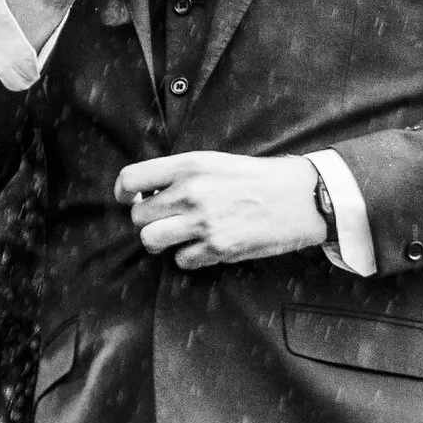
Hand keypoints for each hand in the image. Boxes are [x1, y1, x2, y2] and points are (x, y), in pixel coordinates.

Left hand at [116, 153, 327, 270]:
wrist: (299, 197)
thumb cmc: (257, 178)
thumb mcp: (214, 161)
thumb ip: (179, 174)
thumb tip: (146, 194)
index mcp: (189, 165)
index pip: (131, 180)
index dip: (123, 194)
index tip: (129, 201)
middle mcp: (191, 193)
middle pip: (138, 217)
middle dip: (148, 221)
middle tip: (167, 220)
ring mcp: (203, 222)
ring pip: (151, 241)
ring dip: (161, 242)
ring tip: (179, 236)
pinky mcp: (217, 247)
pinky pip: (181, 260)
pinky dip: (189, 257)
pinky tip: (205, 245)